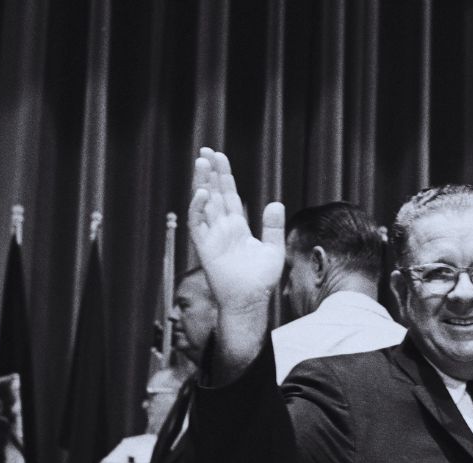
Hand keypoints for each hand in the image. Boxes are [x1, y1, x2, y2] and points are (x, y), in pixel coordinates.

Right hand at [188, 148, 284, 319]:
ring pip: (203, 204)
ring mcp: (212, 236)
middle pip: (213, 194)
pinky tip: (202, 192)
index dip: (224, 176)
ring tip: (201, 163)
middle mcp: (222, 228)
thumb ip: (273, 226)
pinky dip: (198, 208)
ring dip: (201, 183)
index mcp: (237, 226)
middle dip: (209, 173)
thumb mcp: (273, 249)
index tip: (220, 157)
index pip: (229, 195)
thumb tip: (276, 202)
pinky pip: (197, 224)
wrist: (250, 301)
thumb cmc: (260, 281)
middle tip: (206, 151)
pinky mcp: (205, 247)